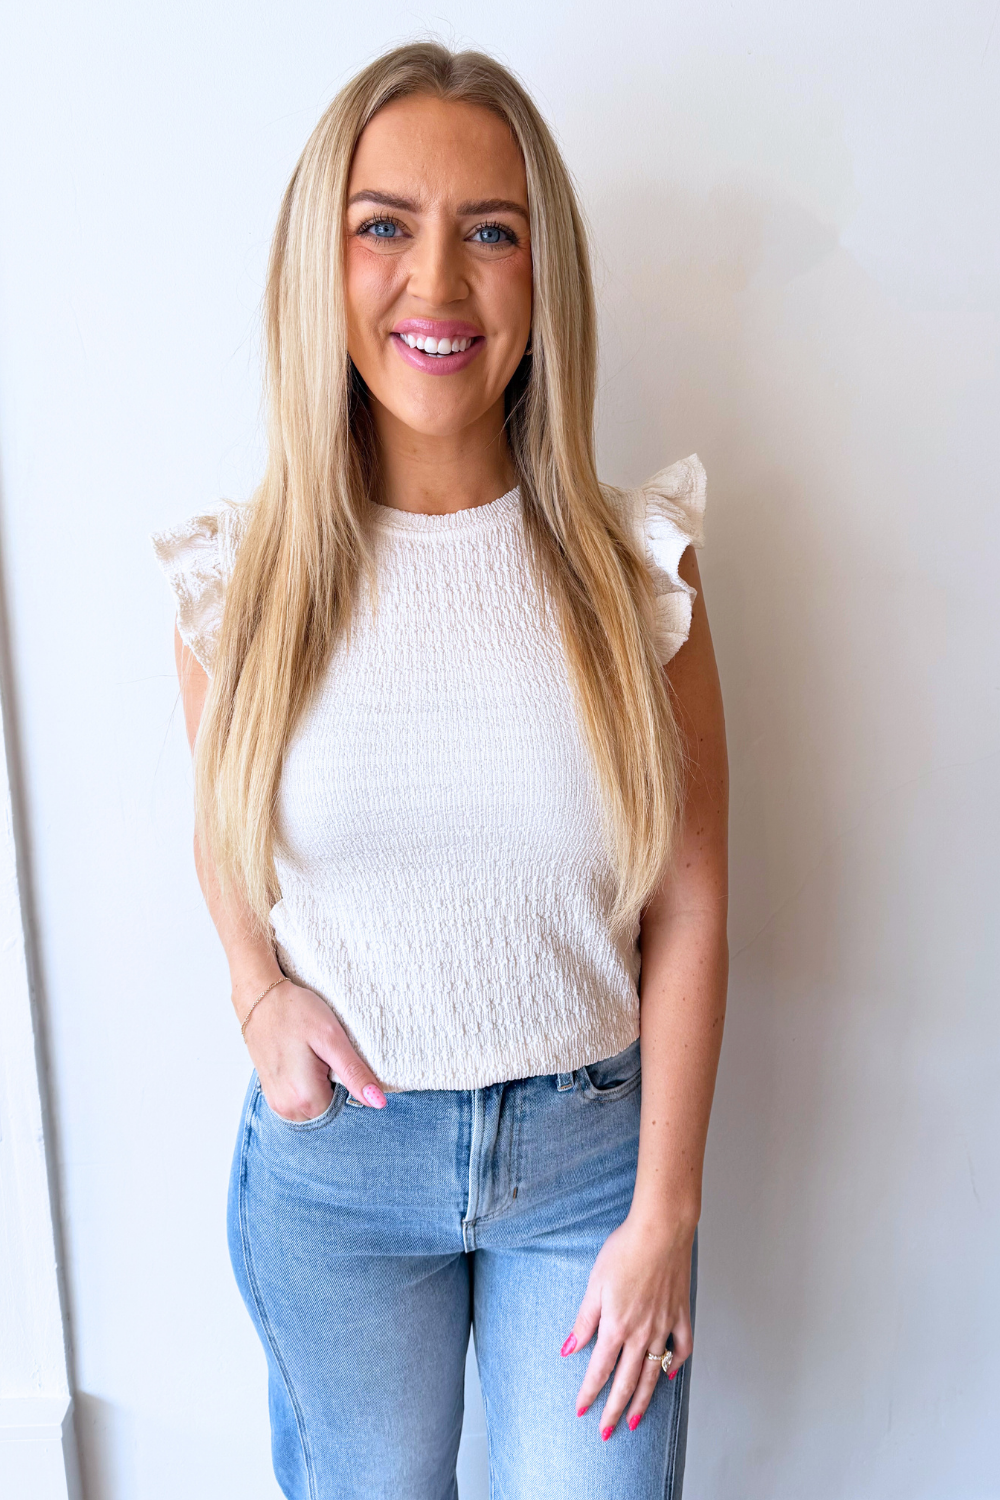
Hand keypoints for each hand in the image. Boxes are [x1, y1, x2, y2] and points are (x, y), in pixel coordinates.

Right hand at [239, 977, 386, 1119]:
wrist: (261, 999)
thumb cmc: (296, 1012)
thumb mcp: (332, 1038)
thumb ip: (354, 1073)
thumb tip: (378, 1102)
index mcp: (305, 1098)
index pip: (344, 1111)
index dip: (351, 1089)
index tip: (344, 1066)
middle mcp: (287, 1108)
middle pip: (328, 1112)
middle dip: (336, 1090)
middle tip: (329, 1058)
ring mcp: (277, 1103)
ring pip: (314, 1109)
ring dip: (321, 1090)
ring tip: (316, 1060)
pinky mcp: (272, 1095)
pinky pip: (299, 1103)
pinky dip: (308, 1088)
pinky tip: (306, 1065)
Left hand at [560, 1212, 693, 1437]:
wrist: (661, 1230)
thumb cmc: (624, 1250)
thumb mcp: (594, 1284)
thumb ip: (583, 1320)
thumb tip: (568, 1348)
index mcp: (616, 1327)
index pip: (599, 1371)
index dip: (589, 1394)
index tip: (581, 1411)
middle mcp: (641, 1334)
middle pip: (625, 1382)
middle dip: (613, 1410)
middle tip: (606, 1432)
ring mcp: (664, 1327)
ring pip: (653, 1374)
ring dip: (641, 1400)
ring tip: (633, 1420)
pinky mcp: (681, 1315)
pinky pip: (681, 1349)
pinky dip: (676, 1365)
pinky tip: (669, 1375)